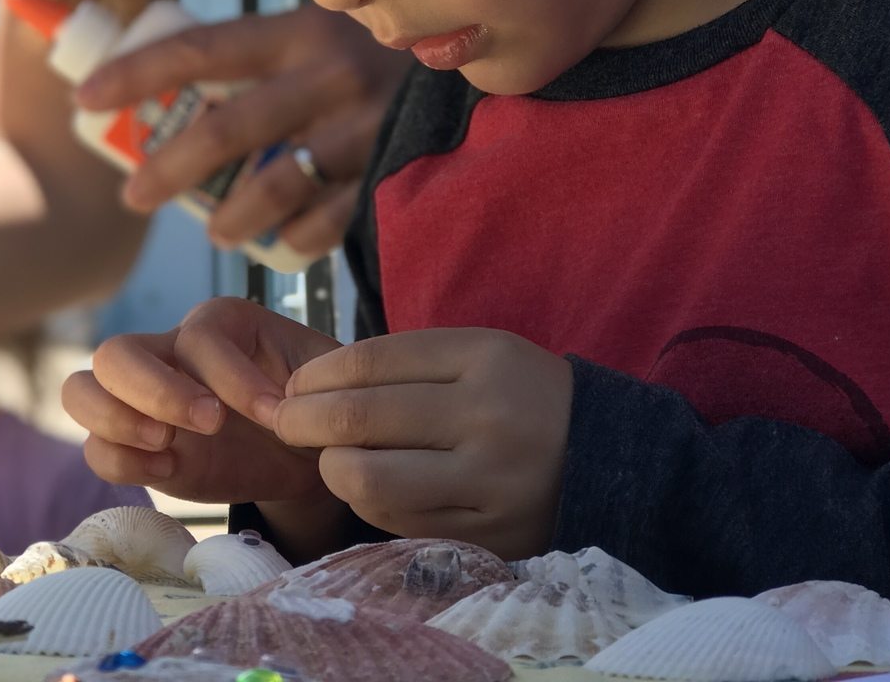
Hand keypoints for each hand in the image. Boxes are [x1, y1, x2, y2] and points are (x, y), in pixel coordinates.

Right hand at [62, 297, 340, 504]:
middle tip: (211, 424)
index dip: (233, 377)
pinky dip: (121, 462)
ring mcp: (143, 400)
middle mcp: (168, 352)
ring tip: (169, 448)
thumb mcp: (325, 380)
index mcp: (218, 324)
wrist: (307, 450)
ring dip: (116, 421)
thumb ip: (312, 380)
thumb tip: (286, 401)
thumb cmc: (315, 401)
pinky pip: (96, 449)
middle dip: (156, 391)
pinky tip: (171, 472)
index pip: (198, 337)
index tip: (275, 413)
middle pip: (116, 353)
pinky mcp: (137, 447)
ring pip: (81, 390)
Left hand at [76, 6, 410, 255]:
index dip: (136, 73)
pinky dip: (296, 237)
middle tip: (135, 195)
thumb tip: (162, 77)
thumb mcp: (321, 35)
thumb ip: (262, 55)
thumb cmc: (374, 60)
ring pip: (276, 184)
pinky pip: (328, 219)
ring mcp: (365, 126)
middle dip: (169, 168)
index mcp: (299, 30)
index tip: (85, 98)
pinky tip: (282, 242)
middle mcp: (331, 73)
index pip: (201, 48)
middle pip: (228, 127)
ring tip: (213, 231)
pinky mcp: (393, 173)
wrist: (481, 74)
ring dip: (230, 216)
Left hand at [274, 329, 574, 559]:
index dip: (316, 375)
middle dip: (302, 420)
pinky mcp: (487, 535)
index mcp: (483, 358)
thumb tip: (309, 386)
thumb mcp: (476, 354)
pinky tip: (370, 485)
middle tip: (284, 421)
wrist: (605, 455)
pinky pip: (399, 521)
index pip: (369, 362)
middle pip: (359, 418)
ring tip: (330, 458)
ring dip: (332, 468)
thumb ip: (401, 364)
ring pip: (369, 480)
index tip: (294, 384)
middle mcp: (487, 418)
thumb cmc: (518, 394)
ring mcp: (488, 483)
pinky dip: (370, 502)